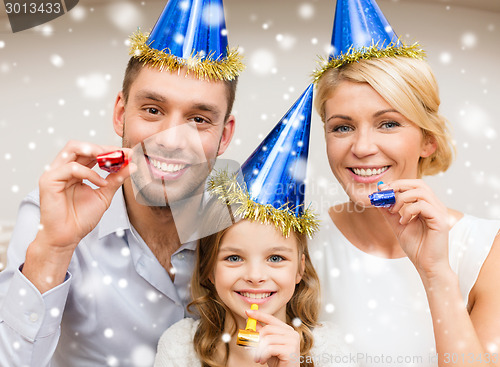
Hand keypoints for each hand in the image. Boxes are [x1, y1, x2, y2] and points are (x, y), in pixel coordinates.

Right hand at [23, 141, 133, 291]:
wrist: (68, 237)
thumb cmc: (81, 218)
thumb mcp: (104, 194)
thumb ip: (116, 179)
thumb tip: (133, 165)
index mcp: (74, 170)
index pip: (90, 152)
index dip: (108, 150)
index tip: (128, 153)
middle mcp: (63, 168)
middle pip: (81, 146)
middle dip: (102, 147)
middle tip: (121, 153)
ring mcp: (54, 173)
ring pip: (73, 149)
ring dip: (95, 151)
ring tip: (112, 161)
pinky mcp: (49, 180)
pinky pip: (71, 168)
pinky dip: (89, 173)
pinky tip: (101, 183)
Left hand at [246, 309, 299, 366]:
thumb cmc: (278, 361)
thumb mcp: (268, 346)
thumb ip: (262, 334)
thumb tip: (250, 323)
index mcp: (287, 330)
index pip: (271, 319)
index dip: (259, 315)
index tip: (247, 312)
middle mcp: (291, 333)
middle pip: (267, 329)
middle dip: (255, 339)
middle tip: (249, 348)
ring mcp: (292, 341)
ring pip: (267, 339)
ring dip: (258, 350)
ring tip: (257, 358)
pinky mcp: (290, 350)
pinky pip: (269, 349)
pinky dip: (262, 355)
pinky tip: (262, 361)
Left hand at [377, 180, 450, 278]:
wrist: (427, 266)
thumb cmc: (417, 247)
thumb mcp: (398, 226)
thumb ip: (389, 213)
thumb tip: (378, 200)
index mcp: (427, 205)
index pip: (414, 185)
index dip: (397, 184)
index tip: (381, 190)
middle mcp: (435, 206)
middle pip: (419, 183)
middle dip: (399, 185)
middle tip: (384, 194)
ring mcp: (439, 212)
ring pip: (421, 192)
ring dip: (402, 198)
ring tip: (394, 212)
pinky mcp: (440, 220)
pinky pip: (423, 206)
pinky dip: (408, 211)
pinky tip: (403, 222)